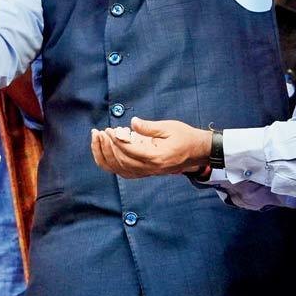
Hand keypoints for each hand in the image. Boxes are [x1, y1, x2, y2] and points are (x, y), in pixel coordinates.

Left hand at [90, 118, 210, 178]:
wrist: (197, 152)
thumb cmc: (185, 137)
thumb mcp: (169, 127)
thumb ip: (149, 127)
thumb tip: (132, 123)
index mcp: (156, 157)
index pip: (130, 152)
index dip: (117, 141)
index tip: (109, 130)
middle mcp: (150, 168)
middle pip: (121, 162)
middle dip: (107, 147)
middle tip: (99, 132)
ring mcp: (147, 172)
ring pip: (119, 169)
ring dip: (105, 155)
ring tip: (97, 139)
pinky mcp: (145, 172)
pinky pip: (123, 172)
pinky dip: (110, 163)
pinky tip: (103, 151)